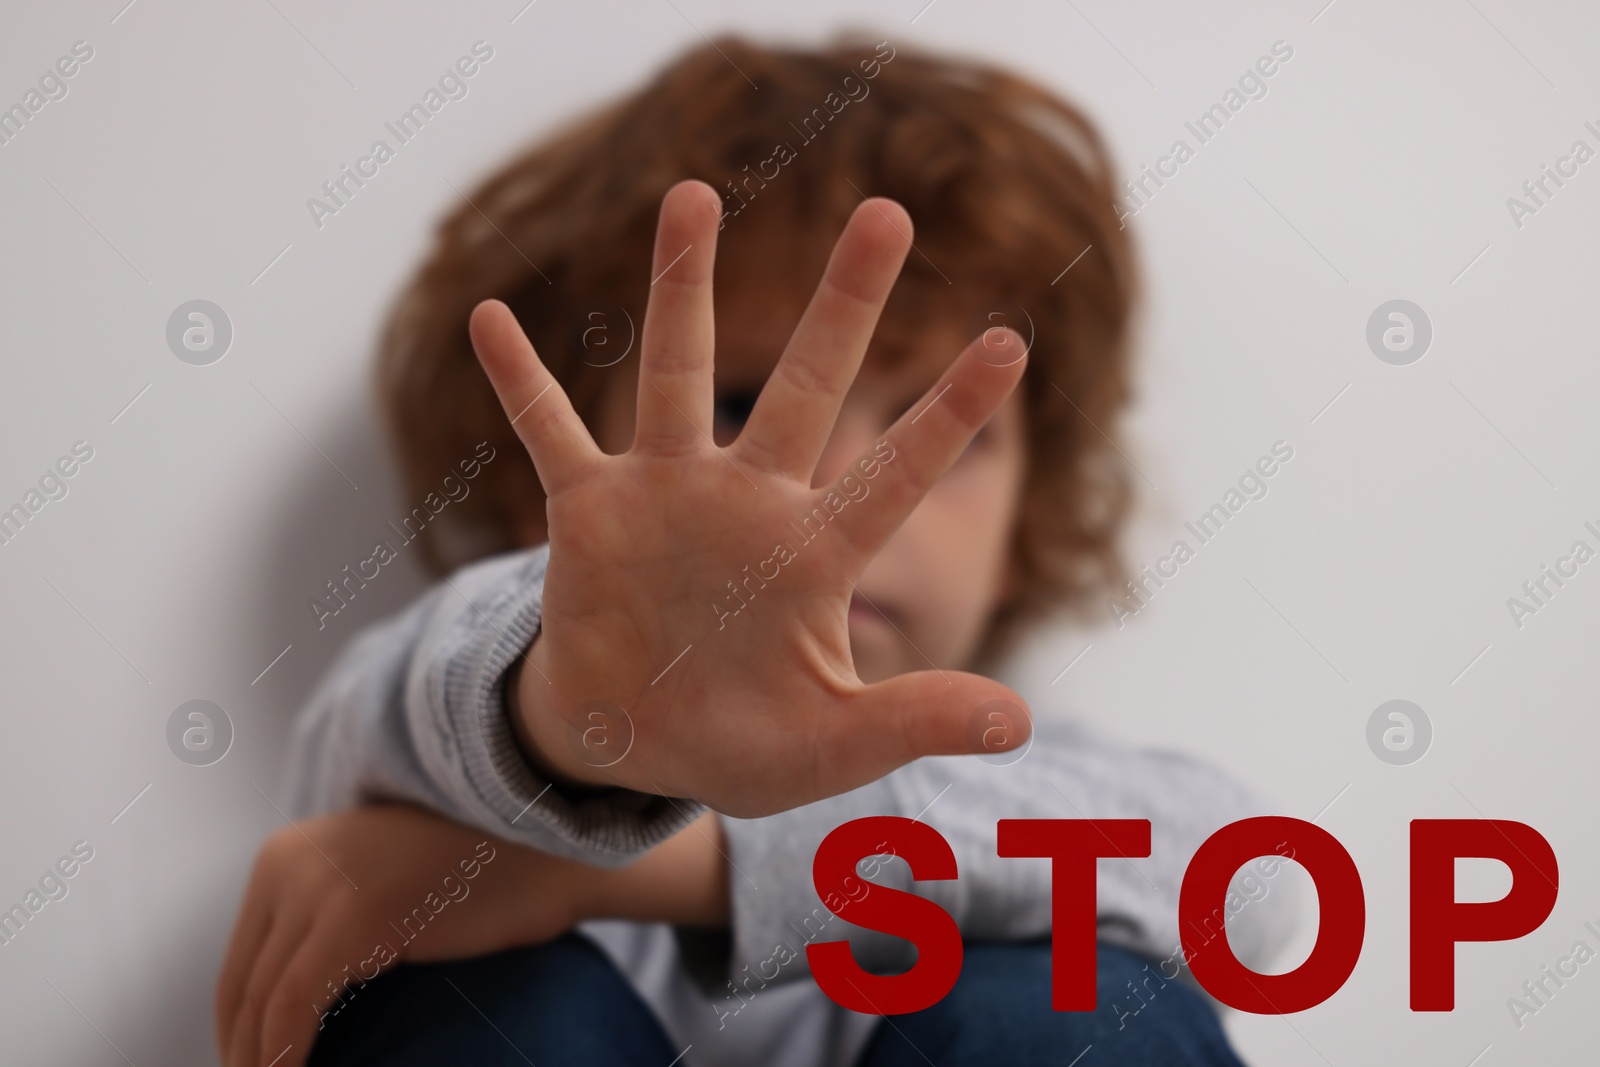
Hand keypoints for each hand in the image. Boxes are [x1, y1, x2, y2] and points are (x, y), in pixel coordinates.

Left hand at [214, 805, 727, 1066]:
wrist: (550, 856)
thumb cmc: (479, 884)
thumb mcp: (379, 888)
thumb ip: (329, 921)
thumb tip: (289, 1005)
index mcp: (287, 854)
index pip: (242, 964)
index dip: (241, 1032)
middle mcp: (290, 861)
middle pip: (242, 985)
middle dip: (247, 1052)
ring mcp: (319, 884)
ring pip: (262, 1002)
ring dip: (263, 1063)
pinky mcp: (350, 918)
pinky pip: (293, 1007)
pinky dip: (287, 1058)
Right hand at [470, 178, 1030, 815]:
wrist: (633, 746)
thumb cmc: (742, 742)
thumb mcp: (831, 746)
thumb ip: (913, 722)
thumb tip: (1020, 721)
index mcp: (813, 557)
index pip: (895, 473)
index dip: (949, 412)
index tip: (1010, 342)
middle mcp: (748, 504)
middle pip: (804, 387)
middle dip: (843, 305)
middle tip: (887, 211)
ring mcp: (668, 496)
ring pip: (675, 374)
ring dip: (681, 287)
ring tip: (693, 192)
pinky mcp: (590, 511)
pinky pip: (549, 431)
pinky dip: (520, 381)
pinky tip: (491, 315)